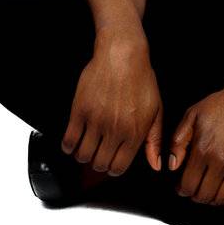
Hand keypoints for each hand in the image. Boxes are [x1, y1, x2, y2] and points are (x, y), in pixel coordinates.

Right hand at [62, 31, 163, 175]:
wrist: (122, 55)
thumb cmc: (140, 80)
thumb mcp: (156, 110)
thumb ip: (154, 140)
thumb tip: (155, 165)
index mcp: (135, 133)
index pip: (119, 167)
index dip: (112, 169)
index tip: (109, 164)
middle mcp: (115, 130)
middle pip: (99, 164)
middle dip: (97, 164)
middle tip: (96, 155)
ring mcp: (96, 120)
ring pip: (82, 155)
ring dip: (82, 156)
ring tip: (84, 148)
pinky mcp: (80, 110)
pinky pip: (69, 139)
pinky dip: (68, 146)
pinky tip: (71, 143)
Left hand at [168, 76, 223, 205]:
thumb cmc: (221, 105)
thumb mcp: (192, 115)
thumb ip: (178, 141)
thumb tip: (172, 166)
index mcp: (204, 149)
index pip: (188, 184)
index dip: (182, 190)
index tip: (181, 188)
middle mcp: (223, 160)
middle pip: (205, 195)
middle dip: (195, 196)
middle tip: (194, 191)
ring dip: (213, 201)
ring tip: (209, 194)